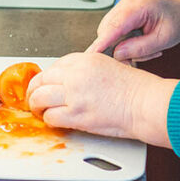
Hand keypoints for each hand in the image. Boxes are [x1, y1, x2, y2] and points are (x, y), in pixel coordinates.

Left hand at [26, 52, 177, 146]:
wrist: (145, 103)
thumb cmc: (135, 88)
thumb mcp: (108, 66)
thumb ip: (86, 71)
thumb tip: (70, 81)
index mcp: (84, 60)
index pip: (54, 66)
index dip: (46, 78)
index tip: (44, 85)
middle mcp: (75, 74)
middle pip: (41, 81)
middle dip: (34, 91)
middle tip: (34, 98)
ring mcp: (74, 95)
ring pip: (40, 98)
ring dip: (37, 106)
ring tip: (39, 111)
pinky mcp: (76, 115)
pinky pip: (51, 117)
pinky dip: (49, 120)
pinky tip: (53, 120)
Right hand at [86, 0, 179, 61]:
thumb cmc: (177, 21)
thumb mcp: (164, 39)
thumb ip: (140, 47)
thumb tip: (118, 54)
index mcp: (137, 6)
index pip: (113, 27)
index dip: (101, 43)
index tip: (90, 56)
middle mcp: (126, 3)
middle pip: (108, 31)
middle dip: (117, 49)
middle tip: (135, 62)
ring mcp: (122, 7)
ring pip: (110, 33)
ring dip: (123, 47)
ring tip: (147, 50)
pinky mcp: (122, 14)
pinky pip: (115, 32)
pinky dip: (124, 43)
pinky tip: (142, 45)